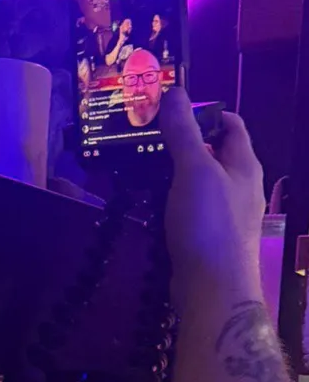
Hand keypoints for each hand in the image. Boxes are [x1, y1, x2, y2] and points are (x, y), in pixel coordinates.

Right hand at [160, 85, 264, 309]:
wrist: (214, 289)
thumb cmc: (209, 224)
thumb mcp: (194, 170)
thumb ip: (183, 132)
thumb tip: (174, 92)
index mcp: (244, 165)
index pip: (231, 124)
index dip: (204, 112)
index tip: (169, 111)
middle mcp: (239, 186)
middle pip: (210, 153)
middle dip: (179, 143)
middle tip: (144, 138)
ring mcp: (224, 213)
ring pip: (196, 182)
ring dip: (169, 174)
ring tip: (138, 168)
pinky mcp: (207, 236)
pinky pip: (187, 209)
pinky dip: (167, 202)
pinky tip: (146, 204)